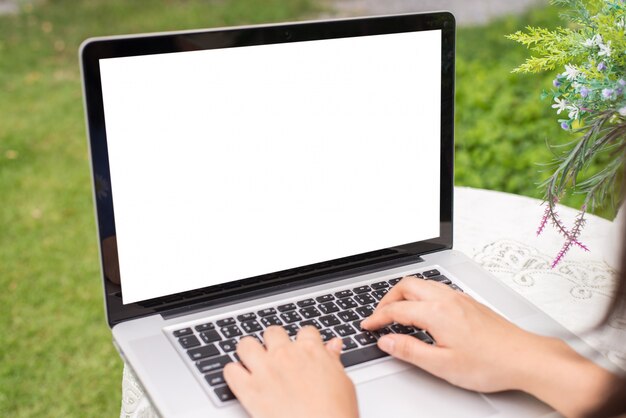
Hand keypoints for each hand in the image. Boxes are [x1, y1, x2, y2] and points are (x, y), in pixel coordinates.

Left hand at [223, 326, 358, 417]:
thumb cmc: (336, 413)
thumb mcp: (343, 383)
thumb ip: (333, 360)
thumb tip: (333, 345)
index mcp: (311, 351)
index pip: (304, 331)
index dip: (303, 340)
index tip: (301, 349)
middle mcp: (286, 355)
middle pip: (272, 332)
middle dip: (274, 342)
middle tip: (276, 356)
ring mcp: (265, 370)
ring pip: (245, 344)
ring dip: (248, 352)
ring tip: (252, 363)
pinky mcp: (249, 390)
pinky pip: (230, 371)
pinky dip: (233, 374)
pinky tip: (241, 381)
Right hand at [361, 277, 619, 416]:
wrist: (525, 358)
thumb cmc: (490, 363)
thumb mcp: (442, 365)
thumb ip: (410, 351)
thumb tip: (387, 341)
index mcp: (436, 313)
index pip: (396, 310)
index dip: (377, 318)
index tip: (367, 326)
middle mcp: (447, 299)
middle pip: (407, 286)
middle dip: (388, 298)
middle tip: (379, 316)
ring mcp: (459, 298)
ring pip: (423, 284)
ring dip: (404, 294)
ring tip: (398, 311)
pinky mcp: (469, 302)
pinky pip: (436, 289)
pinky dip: (421, 296)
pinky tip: (424, 311)